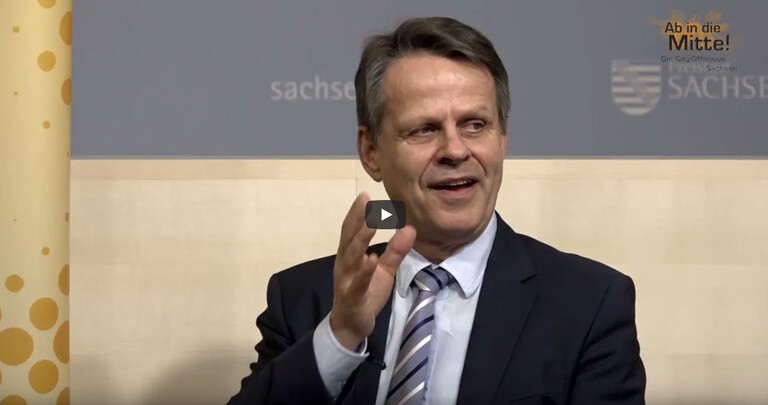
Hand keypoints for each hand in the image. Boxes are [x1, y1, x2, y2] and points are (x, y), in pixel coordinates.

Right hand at [329, 192, 415, 350]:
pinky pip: (358, 283)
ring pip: (352, 257)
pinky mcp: (353, 297)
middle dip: (357, 219)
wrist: (351, 325)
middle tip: (365, 201)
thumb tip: (410, 227)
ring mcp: (347, 281)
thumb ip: (396, 250)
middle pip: (349, 239)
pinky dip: (364, 271)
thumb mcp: (385, 270)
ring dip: (360, 239)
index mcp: (350, 256)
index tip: (364, 195)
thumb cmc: (366, 293)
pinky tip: (371, 259)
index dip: (356, 213)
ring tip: (371, 223)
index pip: (351, 231)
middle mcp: (344, 265)